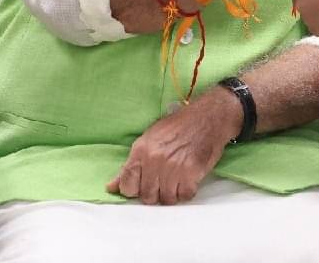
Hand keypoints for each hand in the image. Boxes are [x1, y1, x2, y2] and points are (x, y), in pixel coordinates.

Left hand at [106, 94, 235, 204]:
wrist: (206, 118)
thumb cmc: (177, 127)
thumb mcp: (149, 140)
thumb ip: (131, 165)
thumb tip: (112, 187)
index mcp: (141, 151)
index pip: (127, 185)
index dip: (133, 190)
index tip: (141, 186)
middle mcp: (154, 160)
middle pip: (147, 196)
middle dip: (155, 193)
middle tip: (163, 181)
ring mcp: (173, 168)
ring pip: (167, 199)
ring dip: (172, 193)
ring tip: (176, 180)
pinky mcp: (191, 173)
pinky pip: (184, 196)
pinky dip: (187, 191)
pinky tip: (188, 180)